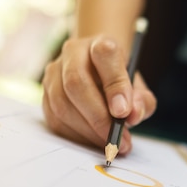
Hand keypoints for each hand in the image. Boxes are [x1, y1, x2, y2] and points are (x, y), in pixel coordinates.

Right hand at [41, 35, 156, 154]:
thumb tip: (133, 115)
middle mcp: (73, 52)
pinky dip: (75, 135)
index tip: (123, 112)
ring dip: (86, 130)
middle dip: (97, 116)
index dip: (114, 85)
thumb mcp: (138, 89)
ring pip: (62, 104)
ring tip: (108, 143)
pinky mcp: (45, 93)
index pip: (104, 55)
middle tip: (115, 137)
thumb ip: (141, 101)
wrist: (98, 73)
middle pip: (75, 82)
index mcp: (100, 44)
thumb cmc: (120, 83)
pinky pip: (54, 118)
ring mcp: (54, 72)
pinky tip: (92, 141)